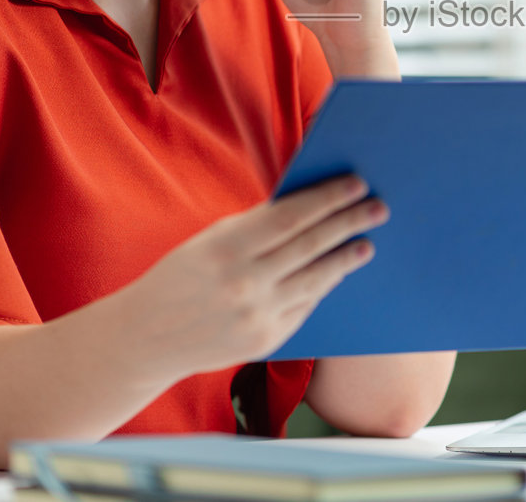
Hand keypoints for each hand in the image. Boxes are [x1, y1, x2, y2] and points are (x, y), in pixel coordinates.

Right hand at [121, 175, 386, 380]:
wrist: (147, 337)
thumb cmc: (182, 277)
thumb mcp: (211, 241)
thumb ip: (257, 227)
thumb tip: (310, 205)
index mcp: (227, 247)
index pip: (291, 216)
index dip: (328, 198)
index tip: (356, 183)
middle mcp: (244, 282)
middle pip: (310, 245)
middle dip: (348, 223)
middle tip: (377, 207)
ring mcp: (257, 315)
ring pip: (316, 279)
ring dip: (346, 258)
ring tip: (367, 243)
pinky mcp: (266, 341)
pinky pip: (304, 307)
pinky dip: (324, 286)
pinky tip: (339, 272)